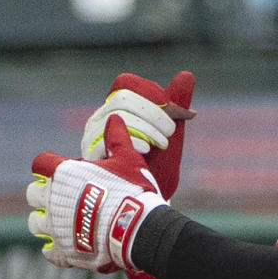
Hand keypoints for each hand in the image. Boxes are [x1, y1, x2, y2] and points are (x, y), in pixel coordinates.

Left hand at [27, 115, 166, 271]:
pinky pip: (49, 252)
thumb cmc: (133, 191)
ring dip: (45, 223)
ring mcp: (57, 227)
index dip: (48, 166)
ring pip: (36, 223)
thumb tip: (114, 118)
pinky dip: (54, 251)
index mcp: (65, 174)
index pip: (41, 163)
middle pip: (33, 194)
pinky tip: (63, 248)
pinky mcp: (65, 250)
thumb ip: (117, 139)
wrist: (138, 228)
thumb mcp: (128, 159)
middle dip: (43, 196)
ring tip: (61, 224)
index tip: (58, 172)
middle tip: (60, 199)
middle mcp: (53, 199)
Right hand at [82, 71, 194, 198]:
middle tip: (170, 133)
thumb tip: (187, 75)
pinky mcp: (90, 152)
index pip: (125, 83)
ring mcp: (92, 134)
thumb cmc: (157, 168)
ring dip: (146, 127)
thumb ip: (176, 106)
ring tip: (160, 145)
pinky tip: (145, 151)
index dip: (149, 93)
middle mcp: (101, 118)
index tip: (171, 111)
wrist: (146, 204)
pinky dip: (132, 140)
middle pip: (122, 97)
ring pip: (117, 114)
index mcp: (118, 109)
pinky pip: (107, 135)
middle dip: (152, 113)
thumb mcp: (170, 135)